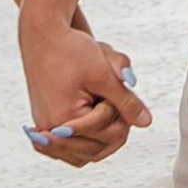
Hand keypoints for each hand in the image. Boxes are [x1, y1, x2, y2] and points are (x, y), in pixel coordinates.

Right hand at [19, 14, 152, 167]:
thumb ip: (126, 102)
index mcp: (64, 118)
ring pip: (82, 153)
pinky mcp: (45, 122)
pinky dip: (82, 140)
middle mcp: (50, 128)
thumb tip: (144, 122)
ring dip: (99, 138)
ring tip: (105, 114)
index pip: (107, 136)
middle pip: (95, 150)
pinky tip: (92, 131)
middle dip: (111, 129)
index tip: (118, 94)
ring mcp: (45, 127)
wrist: (43, 33)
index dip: (121, 116)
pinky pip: (67, 147)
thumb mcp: (103, 74)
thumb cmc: (68, 48)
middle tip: (115, 104)